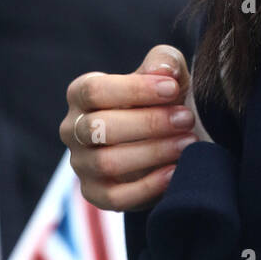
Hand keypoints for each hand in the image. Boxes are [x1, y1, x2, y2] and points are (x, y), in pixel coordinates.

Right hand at [60, 45, 202, 211]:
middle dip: (149, 123)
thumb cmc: (163, 99)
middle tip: (186, 119)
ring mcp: (81, 164)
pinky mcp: (96, 195)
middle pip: (100, 128)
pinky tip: (175, 172)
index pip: (94, 90)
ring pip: (107, 163)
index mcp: (81, 94)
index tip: (173, 88)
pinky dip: (148, 187)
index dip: (135, 89)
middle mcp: (73, 129)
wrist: (171, 137)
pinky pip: (116, 198)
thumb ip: (164, 62)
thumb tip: (163, 70)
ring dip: (152, 153)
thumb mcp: (167, 74)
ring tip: (187, 143)